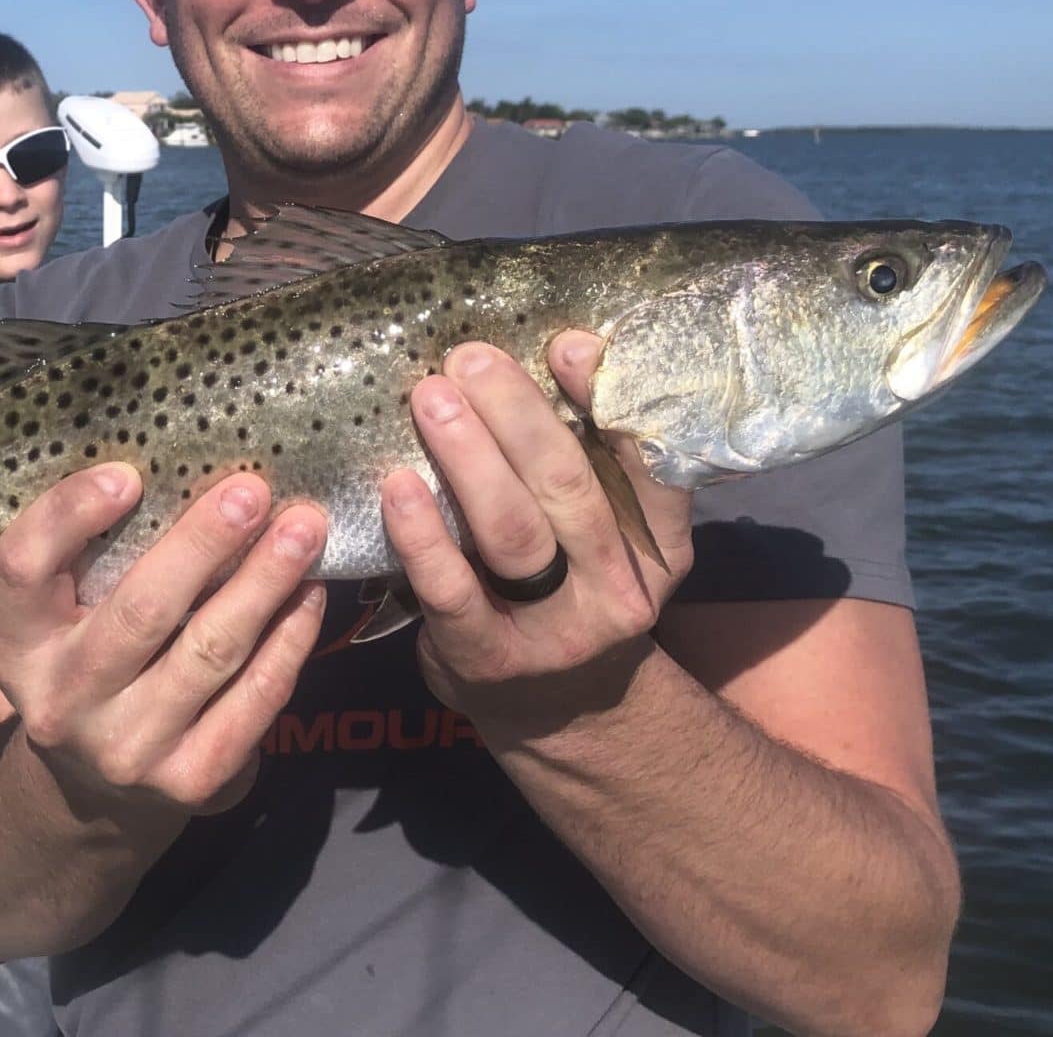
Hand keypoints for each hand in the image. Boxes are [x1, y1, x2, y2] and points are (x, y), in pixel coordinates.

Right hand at [0, 465, 327, 816]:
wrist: (98, 789)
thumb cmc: (91, 660)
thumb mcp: (62, 614)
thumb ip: (95, 555)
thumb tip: (190, 469)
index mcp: (18, 644)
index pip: (22, 568)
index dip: (69, 516)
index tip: (127, 474)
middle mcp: (63, 700)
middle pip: (138, 611)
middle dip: (203, 544)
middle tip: (254, 491)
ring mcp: (126, 748)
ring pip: (209, 652)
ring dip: (264, 583)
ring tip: (303, 530)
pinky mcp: (189, 780)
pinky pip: (253, 700)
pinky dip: (289, 640)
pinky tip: (310, 595)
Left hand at [382, 333, 693, 739]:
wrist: (554, 710)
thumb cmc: (571, 587)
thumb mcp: (607, 532)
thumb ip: (593, 459)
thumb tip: (555, 349)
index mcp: (657, 546)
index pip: (649, 465)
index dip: (608, 399)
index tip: (564, 343)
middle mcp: (617, 589)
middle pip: (569, 488)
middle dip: (517, 416)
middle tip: (469, 359)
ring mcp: (554, 631)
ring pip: (513, 533)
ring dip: (468, 457)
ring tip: (431, 398)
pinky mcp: (487, 659)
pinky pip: (450, 589)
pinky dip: (421, 534)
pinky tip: (396, 486)